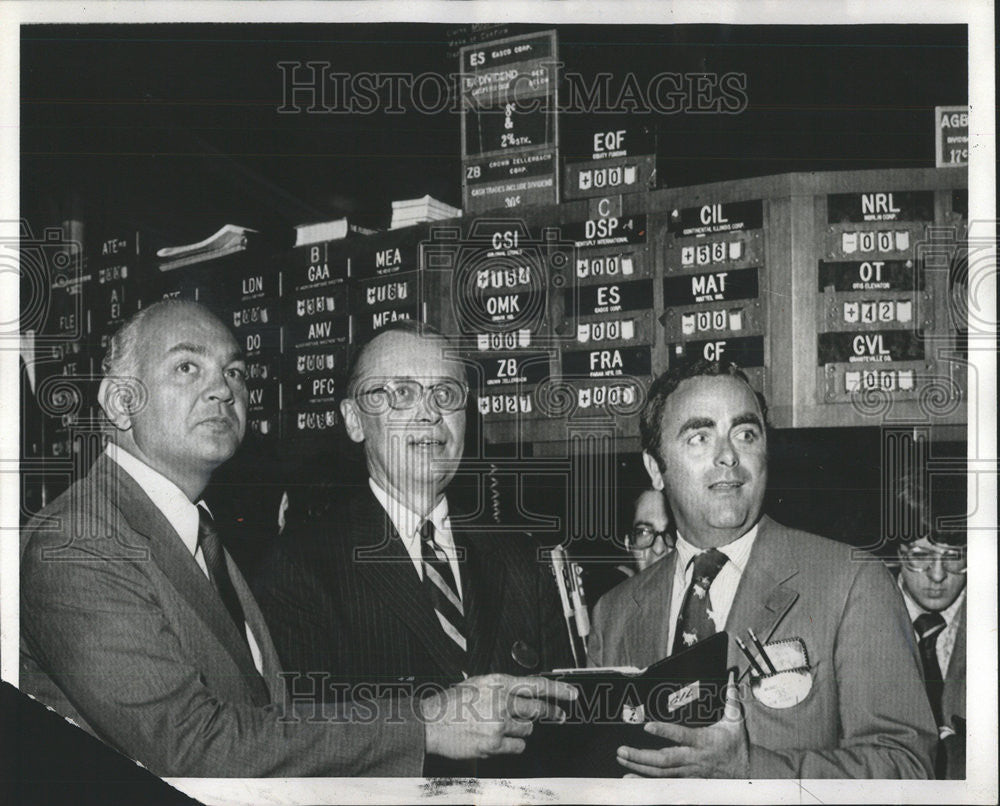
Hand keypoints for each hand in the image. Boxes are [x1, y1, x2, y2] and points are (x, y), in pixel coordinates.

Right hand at [421, 673, 576, 759]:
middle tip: (560, 715)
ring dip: (521, 729)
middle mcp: (500, 701)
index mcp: (497, 683)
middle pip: (538, 708)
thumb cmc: (450, 703)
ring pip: (528, 729)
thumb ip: (501, 687)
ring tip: (504, 727)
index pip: (536, 684)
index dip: (558, 690)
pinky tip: (499, 740)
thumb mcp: (477, 684)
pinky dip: (512, 745)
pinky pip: (518, 747)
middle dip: (552, 712)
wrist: (430, 723)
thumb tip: (523, 692)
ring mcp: (498, 724)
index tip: (572, 693)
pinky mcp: (494, 744)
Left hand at [617, 670, 748, 777]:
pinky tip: (631, 778)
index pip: (681, 736)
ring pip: (661, 773)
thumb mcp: (736, 722)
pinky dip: (647, 781)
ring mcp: (689, 772)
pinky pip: (664, 783)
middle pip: (664, 759)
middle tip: (622, 750)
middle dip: (641, 756)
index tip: (647, 726)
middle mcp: (693, 758)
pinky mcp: (688, 780)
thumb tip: (732, 679)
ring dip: (640, 767)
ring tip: (622, 759)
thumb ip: (730, 700)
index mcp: (703, 741)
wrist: (750, 774)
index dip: (664, 732)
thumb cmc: (738, 746)